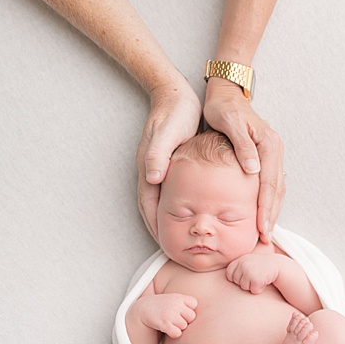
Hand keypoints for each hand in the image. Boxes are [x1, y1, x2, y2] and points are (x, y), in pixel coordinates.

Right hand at [136, 78, 201, 241]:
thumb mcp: (167, 133)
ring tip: (184, 238)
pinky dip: (182, 205)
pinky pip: (175, 191)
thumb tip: (153, 179)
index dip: (156, 226)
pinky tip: (195, 213)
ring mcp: (162, 169)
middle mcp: (154, 172)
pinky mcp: (173, 165)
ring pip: (164, 202)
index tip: (165, 245)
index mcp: (151, 168)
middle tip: (174, 249)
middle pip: (154, 208)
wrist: (176, 94)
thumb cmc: (174, 112)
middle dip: (162, 229)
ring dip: (172, 220)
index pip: (149, 205)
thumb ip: (158, 155)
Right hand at [136, 293, 197, 337]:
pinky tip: (167, 329)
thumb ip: (186, 302)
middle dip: (185, 320)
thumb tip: (206, 313)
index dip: (189, 309)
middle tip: (175, 318)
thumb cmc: (161, 305)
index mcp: (178, 297)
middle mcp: (175, 304)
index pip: (194, 304)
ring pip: (184, 326)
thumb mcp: (173, 298)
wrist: (143, 309)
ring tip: (169, 322)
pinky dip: (174, 333)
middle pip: (192, 317)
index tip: (181, 310)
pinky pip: (177, 333)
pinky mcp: (164, 324)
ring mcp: (170, 314)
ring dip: (178, 327)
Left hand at [203, 79, 284, 242]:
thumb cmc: (223, 107)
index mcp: (269, 144)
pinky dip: (268, 201)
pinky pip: (271, 184)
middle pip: (277, 189)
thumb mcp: (229, 122)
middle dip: (271, 215)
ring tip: (265, 232)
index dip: (265, 207)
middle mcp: (275, 150)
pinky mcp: (267, 157)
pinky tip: (262, 214)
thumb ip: (242, 146)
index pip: (269, 182)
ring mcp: (273, 154)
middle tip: (265, 238)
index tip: (261, 227)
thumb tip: (253, 170)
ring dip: (272, 211)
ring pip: (277, 189)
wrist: (226, 93)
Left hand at [225, 254, 283, 293]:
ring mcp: (249, 271)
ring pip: (244, 287)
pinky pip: (253, 290)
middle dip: (245, 282)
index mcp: (239, 260)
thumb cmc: (260, 266)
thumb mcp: (247, 262)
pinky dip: (259, 288)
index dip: (236, 278)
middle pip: (236, 282)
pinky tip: (264, 281)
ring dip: (252, 285)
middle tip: (255, 275)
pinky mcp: (256, 279)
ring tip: (259, 277)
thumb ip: (236, 267)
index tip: (245, 275)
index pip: (229, 274)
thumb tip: (220, 279)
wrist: (277, 265)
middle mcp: (243, 264)